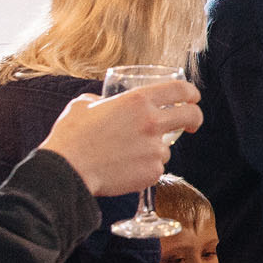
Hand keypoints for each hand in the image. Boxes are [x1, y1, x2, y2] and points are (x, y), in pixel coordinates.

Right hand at [42, 83, 201, 197]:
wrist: (68, 170)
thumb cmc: (71, 137)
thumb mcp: (83, 105)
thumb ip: (99, 101)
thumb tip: (100, 103)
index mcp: (138, 101)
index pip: (180, 89)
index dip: (191, 92)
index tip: (193, 98)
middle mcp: (152, 122)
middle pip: (190, 116)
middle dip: (195, 119)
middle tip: (191, 125)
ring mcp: (154, 149)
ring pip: (166, 149)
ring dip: (154, 150)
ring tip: (126, 155)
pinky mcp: (152, 172)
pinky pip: (155, 168)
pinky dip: (144, 169)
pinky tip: (124, 169)